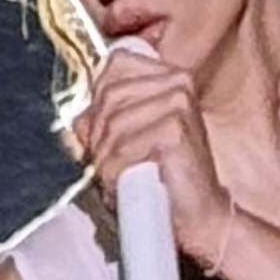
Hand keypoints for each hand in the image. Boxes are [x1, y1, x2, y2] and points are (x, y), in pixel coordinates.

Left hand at [79, 43, 238, 270]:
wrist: (199, 213)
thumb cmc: (164, 174)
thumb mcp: (132, 136)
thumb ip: (105, 118)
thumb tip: (80, 119)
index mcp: (169, 75)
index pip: (115, 65)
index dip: (99, 100)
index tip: (102, 131)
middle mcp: (178, 82)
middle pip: (108, 95)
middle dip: (98, 134)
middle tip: (106, 161)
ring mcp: (178, 104)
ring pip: (112, 124)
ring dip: (104, 157)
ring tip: (116, 175)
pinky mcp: (175, 130)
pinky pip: (122, 147)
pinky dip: (113, 171)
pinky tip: (124, 183)